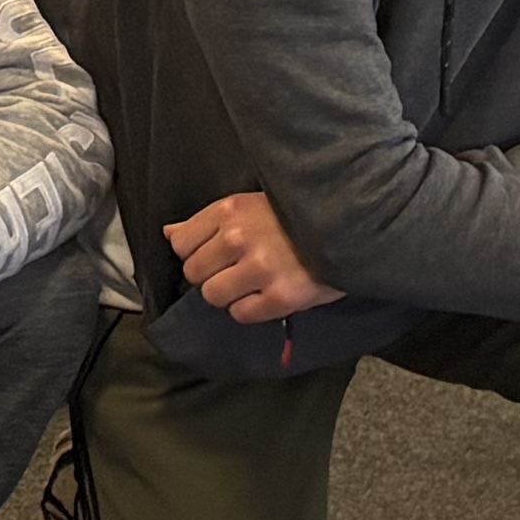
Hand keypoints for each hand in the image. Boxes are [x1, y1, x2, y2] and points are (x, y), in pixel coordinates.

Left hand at [167, 187, 336, 322]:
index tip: (212, 255)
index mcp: (229, 210)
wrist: (351, 227)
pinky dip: (250, 310)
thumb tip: (168, 234)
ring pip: (213, 296)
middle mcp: (239, 238)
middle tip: (234, 272)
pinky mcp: (282, 296)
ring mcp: (260, 268)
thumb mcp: (249, 205)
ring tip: (249, 286)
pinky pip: (242, 314)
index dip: (194, 253)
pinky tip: (266, 296)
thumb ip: (208, 221)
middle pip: (194, 272)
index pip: (180, 243)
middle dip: (211, 275)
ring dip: (228, 295)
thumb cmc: (296, 215)